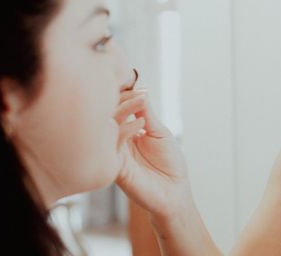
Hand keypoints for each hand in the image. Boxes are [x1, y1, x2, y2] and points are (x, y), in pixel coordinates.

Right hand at [114, 88, 190, 218]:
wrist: (175, 191)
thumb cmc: (169, 163)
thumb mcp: (159, 132)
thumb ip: (147, 113)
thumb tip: (140, 90)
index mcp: (126, 131)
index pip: (117, 109)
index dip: (125, 96)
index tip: (140, 89)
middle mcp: (117, 141)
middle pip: (107, 115)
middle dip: (121, 101)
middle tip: (137, 94)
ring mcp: (114, 153)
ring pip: (106, 127)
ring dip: (122, 111)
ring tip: (139, 103)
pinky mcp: (115, 167)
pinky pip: (110, 146)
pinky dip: (123, 131)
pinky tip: (139, 126)